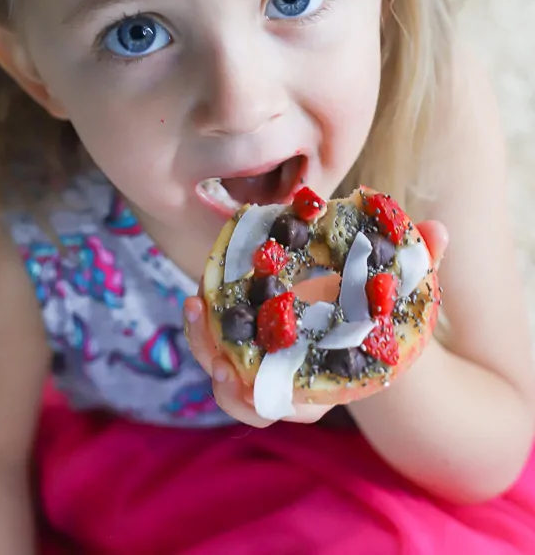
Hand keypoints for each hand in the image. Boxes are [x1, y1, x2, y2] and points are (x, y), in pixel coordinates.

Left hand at [184, 220, 447, 426]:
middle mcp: (291, 378)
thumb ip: (420, 263)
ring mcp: (261, 357)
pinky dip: (204, 325)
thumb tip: (440, 230)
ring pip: (224, 373)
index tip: (262, 387)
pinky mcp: (242, 332)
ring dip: (204, 347)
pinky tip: (197, 297)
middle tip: (220, 365)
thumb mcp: (401, 287)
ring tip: (194, 310)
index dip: (280, 400)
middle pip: (252, 401)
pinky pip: (216, 340)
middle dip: (231, 390)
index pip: (301, 405)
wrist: (357, 306)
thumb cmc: (378, 305)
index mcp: (328, 380)